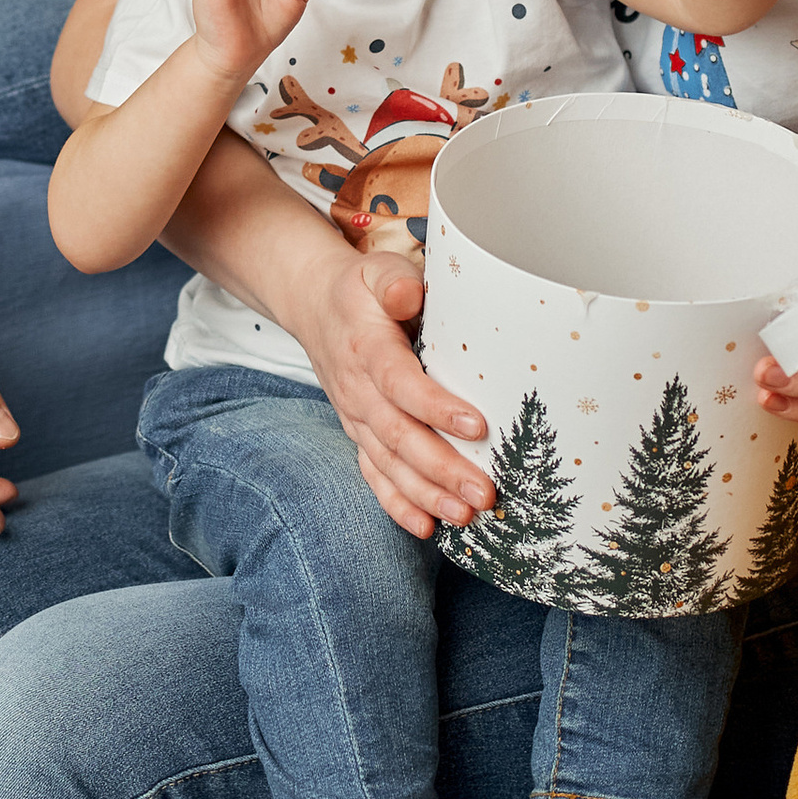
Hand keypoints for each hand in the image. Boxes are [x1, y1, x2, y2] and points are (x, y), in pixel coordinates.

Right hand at [298, 251, 496, 540]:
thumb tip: (410, 295)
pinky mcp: (360, 434)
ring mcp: (357, 418)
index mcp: (366, 349)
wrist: (314, 306)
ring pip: (389, 464)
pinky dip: (398, 505)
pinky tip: (427, 527)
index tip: (476, 425)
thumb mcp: (376, 271)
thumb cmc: (361, 289)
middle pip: (398, 437)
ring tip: (465, 515)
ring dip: (427, 494)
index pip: (400, 383)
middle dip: (442, 468)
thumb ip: (394, 282)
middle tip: (483, 491)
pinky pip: (375, 476)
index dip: (435, 407)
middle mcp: (358, 391)